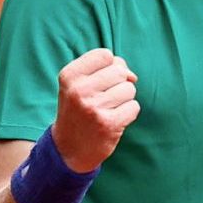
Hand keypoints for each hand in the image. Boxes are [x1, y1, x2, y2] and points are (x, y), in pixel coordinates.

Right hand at [51, 49, 139, 172]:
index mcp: (69, 76)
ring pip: (129, 89)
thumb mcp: (77, 84)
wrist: (69, 148)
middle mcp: (79, 90)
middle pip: (119, 71)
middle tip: (106, 97)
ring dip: (124, 99)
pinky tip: (114, 120)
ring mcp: (93, 107)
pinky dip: (128, 113)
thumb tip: (132, 75)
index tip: (102, 79)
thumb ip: (103, 70)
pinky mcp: (109, 124)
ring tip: (108, 109)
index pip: (104, 55)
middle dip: (119, 83)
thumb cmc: (78, 109)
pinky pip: (134, 107)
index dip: (110, 65)